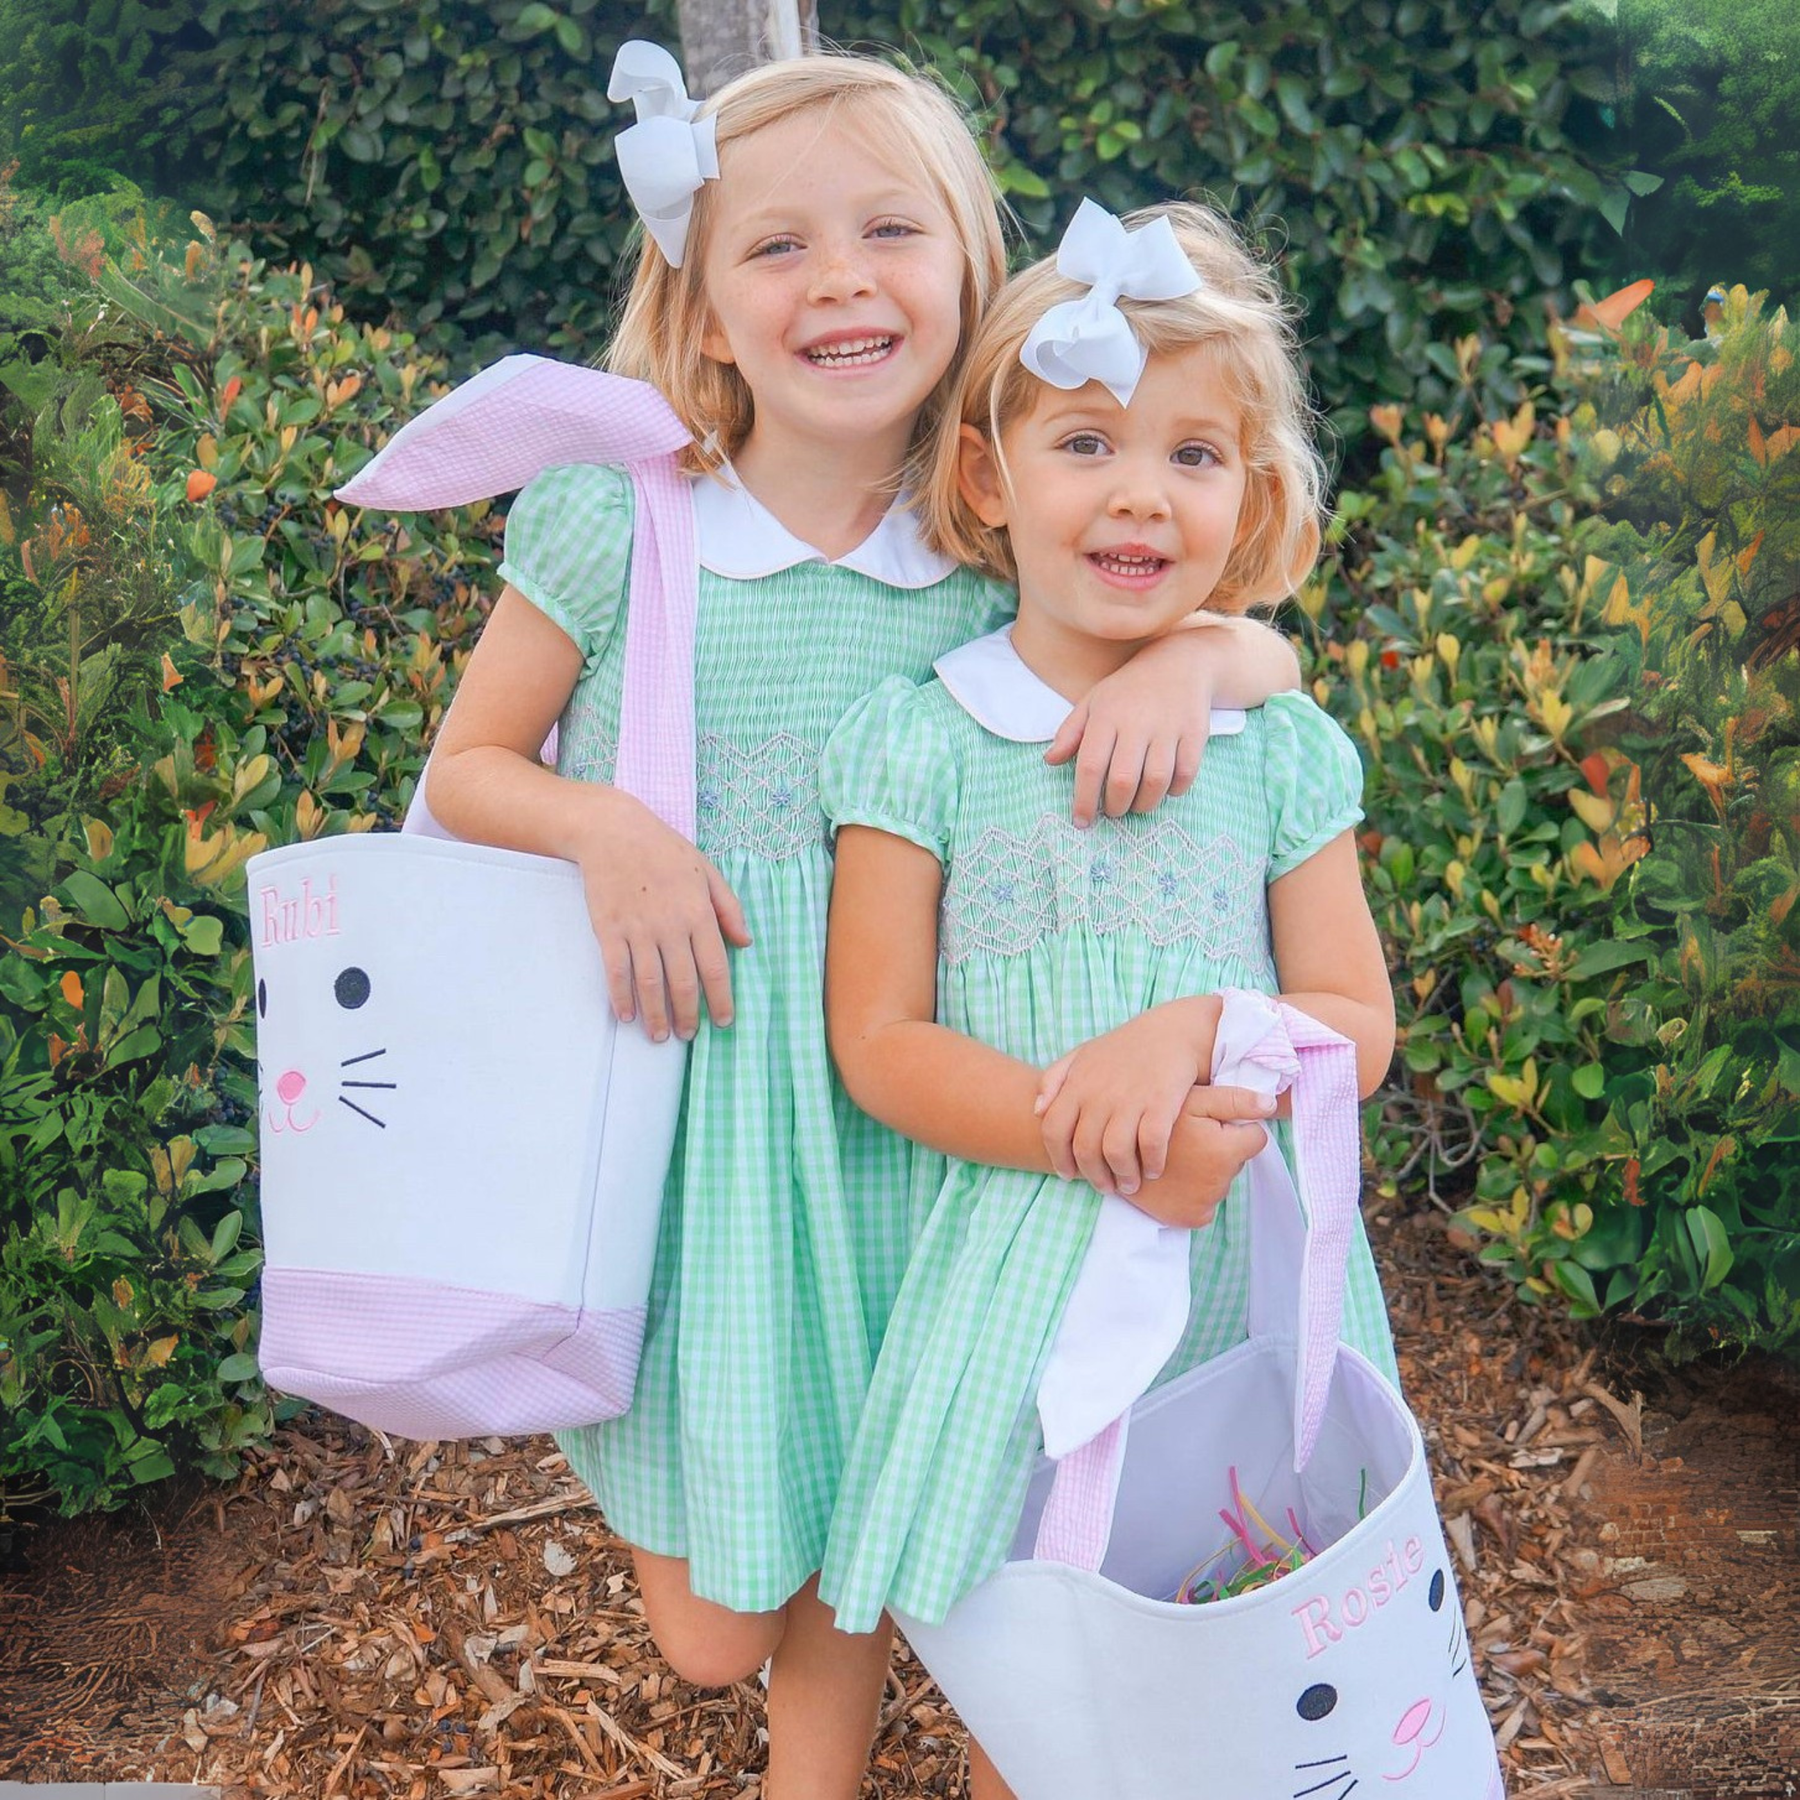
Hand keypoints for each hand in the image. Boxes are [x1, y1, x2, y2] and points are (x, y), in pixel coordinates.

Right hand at [572, 790, 750, 1039]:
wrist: (613, 831)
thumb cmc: (664, 849)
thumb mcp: (706, 871)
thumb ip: (729, 908)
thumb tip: (746, 942)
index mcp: (698, 912)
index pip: (715, 966)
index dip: (721, 999)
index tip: (723, 1021)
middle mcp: (670, 925)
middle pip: (684, 982)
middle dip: (688, 1015)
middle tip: (689, 1036)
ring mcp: (638, 929)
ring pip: (651, 983)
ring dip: (656, 1015)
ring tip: (660, 1036)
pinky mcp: (609, 930)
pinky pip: (617, 971)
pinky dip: (622, 997)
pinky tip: (627, 1015)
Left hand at [1036, 998, 1268, 1196]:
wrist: (1173, 1030)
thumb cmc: (1126, 1047)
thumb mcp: (1083, 1054)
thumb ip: (1054, 1079)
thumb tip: (1037, 1110)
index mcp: (1078, 1084)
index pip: (1053, 1130)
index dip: (1058, 1159)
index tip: (1069, 1176)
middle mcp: (1100, 1093)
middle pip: (1084, 1149)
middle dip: (1094, 1177)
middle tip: (1105, 1186)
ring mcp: (1131, 1098)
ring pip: (1115, 1152)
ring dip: (1122, 1176)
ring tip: (1129, 1184)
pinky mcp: (1162, 1102)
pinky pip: (1151, 1144)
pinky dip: (1152, 1163)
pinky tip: (1154, 1170)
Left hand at [1045, 640, 1213, 825]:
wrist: (1180, 663)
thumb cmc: (1128, 690)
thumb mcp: (1093, 703)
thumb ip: (1070, 733)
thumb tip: (1049, 761)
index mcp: (1106, 715)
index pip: (1089, 766)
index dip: (1083, 799)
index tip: (1081, 821)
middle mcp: (1137, 721)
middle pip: (1122, 780)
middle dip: (1115, 806)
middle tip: (1113, 811)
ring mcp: (1168, 727)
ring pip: (1156, 781)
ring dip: (1144, 804)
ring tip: (1136, 805)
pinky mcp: (1195, 732)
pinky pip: (1186, 773)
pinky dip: (1174, 790)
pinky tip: (1165, 790)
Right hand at [1128, 1090, 1269, 1228]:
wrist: (1115, 1152)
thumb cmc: (1155, 1118)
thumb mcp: (1194, 1099)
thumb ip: (1234, 1100)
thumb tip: (1272, 1105)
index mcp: (1224, 1150)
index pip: (1256, 1138)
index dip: (1237, 1128)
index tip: (1213, 1125)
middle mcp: (1219, 1182)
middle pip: (1238, 1161)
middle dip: (1222, 1150)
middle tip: (1190, 1140)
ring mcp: (1205, 1204)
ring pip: (1223, 1182)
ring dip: (1208, 1171)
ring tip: (1180, 1158)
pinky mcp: (1191, 1219)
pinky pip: (1208, 1204)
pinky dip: (1197, 1194)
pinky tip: (1177, 1179)